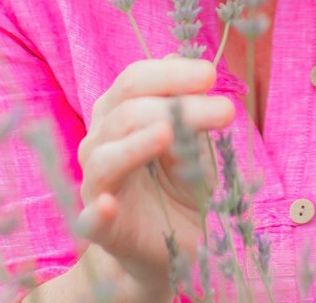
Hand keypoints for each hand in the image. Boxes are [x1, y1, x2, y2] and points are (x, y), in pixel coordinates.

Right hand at [74, 57, 233, 298]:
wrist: (169, 248)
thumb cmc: (179, 188)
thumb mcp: (192, 145)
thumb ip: (187, 111)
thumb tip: (195, 67)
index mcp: (119, 114)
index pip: (135, 80)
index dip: (171, 74)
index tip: (210, 76)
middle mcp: (100, 142)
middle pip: (126, 111)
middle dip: (175, 103)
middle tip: (225, 111)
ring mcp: (96, 184)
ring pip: (105, 155)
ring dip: (137, 144)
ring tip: (169, 134)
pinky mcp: (98, 227)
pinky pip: (90, 216)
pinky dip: (97, 211)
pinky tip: (109, 205)